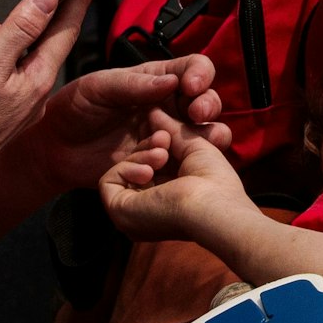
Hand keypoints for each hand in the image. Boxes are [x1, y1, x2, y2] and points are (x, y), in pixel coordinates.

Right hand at [0, 0, 96, 184]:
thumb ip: (21, 28)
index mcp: (40, 77)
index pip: (66, 30)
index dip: (78, 0)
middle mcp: (37, 93)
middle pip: (50, 45)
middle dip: (50, 18)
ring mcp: (22, 107)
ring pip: (28, 62)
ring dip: (20, 39)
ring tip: (4, 24)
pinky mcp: (4, 116)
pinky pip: (12, 78)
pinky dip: (4, 60)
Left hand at [30, 52, 231, 194]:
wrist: (54, 150)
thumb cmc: (72, 109)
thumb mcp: (97, 88)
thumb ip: (131, 85)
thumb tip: (171, 81)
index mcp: (156, 80)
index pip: (193, 68)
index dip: (200, 74)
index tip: (191, 87)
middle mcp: (168, 107)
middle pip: (208, 102)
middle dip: (208, 106)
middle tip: (195, 115)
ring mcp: (168, 137)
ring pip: (205, 136)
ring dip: (200, 140)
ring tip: (172, 146)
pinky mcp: (160, 164)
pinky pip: (181, 166)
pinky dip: (171, 166)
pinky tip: (149, 167)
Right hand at [100, 126, 249, 241]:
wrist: (210, 209)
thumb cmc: (214, 181)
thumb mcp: (193, 145)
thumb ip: (171, 129)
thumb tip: (153, 110)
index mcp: (170, 198)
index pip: (153, 165)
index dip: (157, 144)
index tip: (166, 135)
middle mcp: (150, 208)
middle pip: (136, 165)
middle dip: (149, 146)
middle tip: (164, 141)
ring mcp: (132, 213)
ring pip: (122, 171)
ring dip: (141, 155)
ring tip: (162, 157)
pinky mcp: (119, 212)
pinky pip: (109, 180)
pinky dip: (126, 168)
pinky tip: (148, 173)